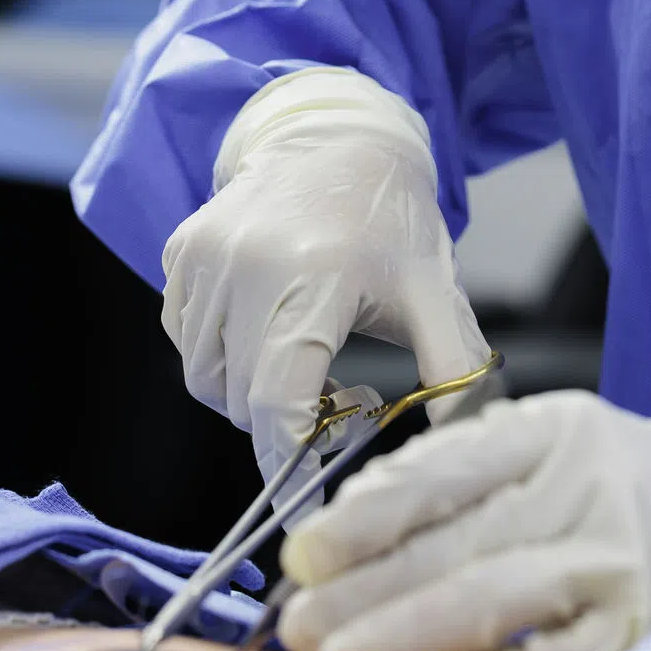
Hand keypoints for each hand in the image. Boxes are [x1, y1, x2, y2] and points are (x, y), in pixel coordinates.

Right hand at [161, 70, 492, 482]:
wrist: (336, 136)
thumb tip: (468, 442)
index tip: (304, 514)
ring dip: (249, 394)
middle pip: (243, 400)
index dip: (287, 470)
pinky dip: (220, 355)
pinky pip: (186, 339)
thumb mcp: (432, 291)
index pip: (280, 402)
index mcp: (315, 278)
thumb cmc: (390, 218)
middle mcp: (248, 265)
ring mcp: (206, 256)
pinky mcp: (181, 252)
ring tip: (305, 363)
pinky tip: (267, 330)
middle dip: (285, 425)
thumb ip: (454, 370)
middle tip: (340, 404)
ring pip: (206, 378)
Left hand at [280, 390, 650, 650]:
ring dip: (405, 633)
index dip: (366, 514)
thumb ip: (464, 472)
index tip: (307, 552)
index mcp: (558, 426)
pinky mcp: (643, 628)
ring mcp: (620, 561)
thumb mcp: (552, 439)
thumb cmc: (624, 479)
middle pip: (457, 541)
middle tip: (301, 622)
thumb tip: (352, 528)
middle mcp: (590, 486)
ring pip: (494, 600)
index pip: (445, 468)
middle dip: (366, 588)